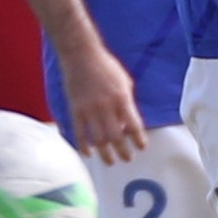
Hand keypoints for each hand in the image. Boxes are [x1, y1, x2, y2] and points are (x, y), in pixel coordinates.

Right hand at [58, 46, 147, 166]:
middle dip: (123, 151)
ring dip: (106, 154)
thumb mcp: (124, 81)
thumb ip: (127, 103)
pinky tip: (89, 154)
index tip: (141, 147)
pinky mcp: (75, 110)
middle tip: (128, 159)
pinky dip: (84, 146)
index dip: (138, 139)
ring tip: (111, 162)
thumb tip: (126, 124)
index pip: (134, 125)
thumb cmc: (105, 66)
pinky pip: (80, 133)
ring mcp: (90, 109)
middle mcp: (106, 106)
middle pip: (116, 136)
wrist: (81, 55)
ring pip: (98, 139)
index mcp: (122, 98)